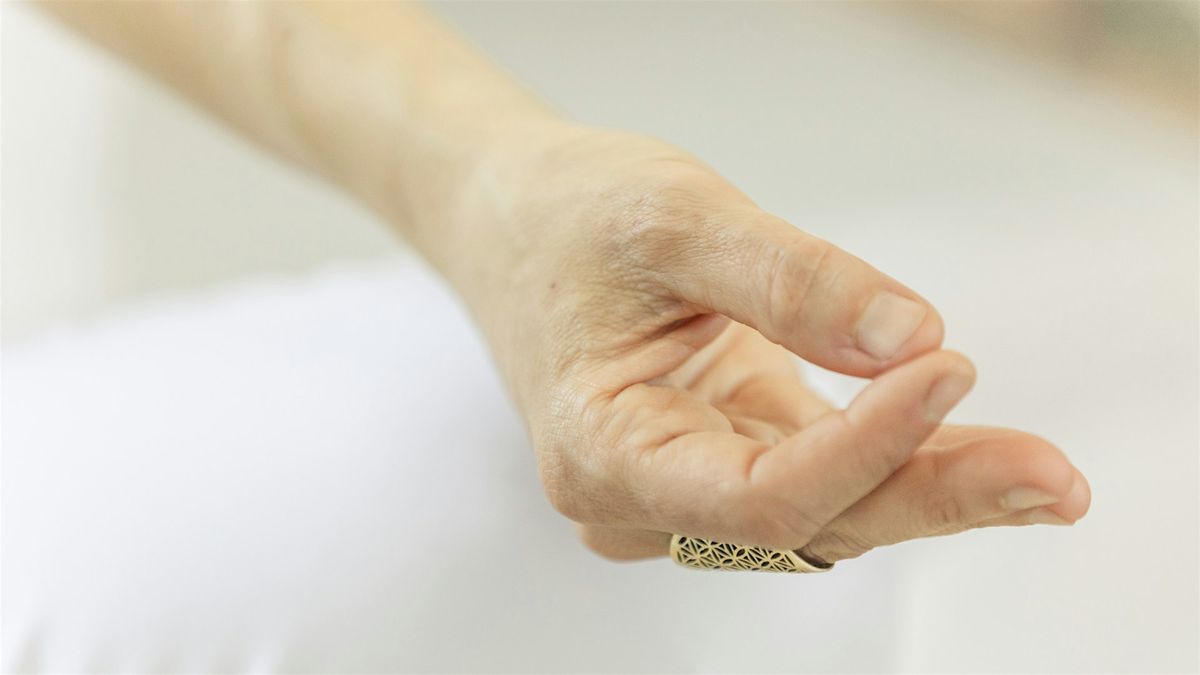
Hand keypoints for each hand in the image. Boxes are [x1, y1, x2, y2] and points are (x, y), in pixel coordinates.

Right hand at [454, 126, 1089, 562]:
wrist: (515, 221)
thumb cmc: (569, 217)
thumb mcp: (673, 219)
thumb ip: (789, 281)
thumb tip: (911, 336)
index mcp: (602, 452)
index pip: (756, 492)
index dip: (864, 445)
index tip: (946, 368)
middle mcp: (640, 497)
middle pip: (806, 521)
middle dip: (929, 494)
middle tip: (1048, 479)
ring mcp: (681, 486)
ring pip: (822, 511)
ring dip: (928, 486)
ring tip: (1034, 470)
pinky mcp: (719, 455)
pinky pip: (819, 477)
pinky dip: (895, 458)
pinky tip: (969, 444)